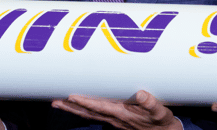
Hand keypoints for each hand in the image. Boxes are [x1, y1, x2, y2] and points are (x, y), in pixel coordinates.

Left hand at [52, 90, 181, 129]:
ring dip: (73, 109)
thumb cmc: (162, 122)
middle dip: (71, 107)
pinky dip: (83, 111)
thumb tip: (141, 94)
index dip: (85, 102)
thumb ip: (151, 104)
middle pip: (88, 113)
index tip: (72, 96)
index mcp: (123, 115)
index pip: (100, 107)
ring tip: (58, 103)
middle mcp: (115, 119)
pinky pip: (95, 115)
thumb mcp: (160, 113)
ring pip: (89, 115)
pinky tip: (77, 107)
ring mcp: (114, 121)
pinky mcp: (116, 120)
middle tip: (54, 101)